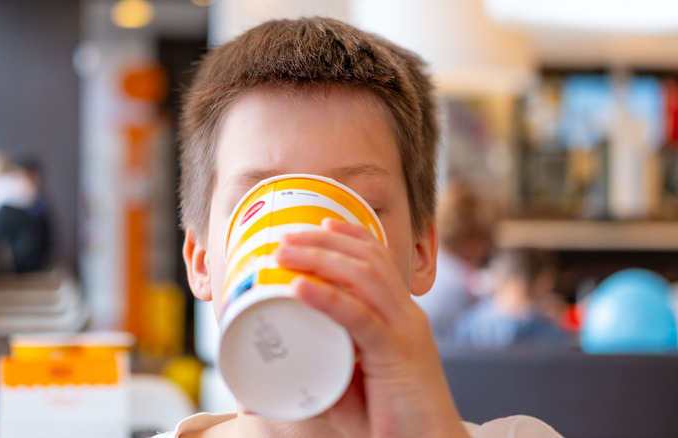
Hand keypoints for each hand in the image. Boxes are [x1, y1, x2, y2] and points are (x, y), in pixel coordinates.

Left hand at [274, 219, 469, 437]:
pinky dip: (327, 298)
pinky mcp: (397, 354)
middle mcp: (406, 315)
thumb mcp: (351, 386)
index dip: (349, 237)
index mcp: (400, 317)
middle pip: (367, 259)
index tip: (316, 225)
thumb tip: (271, 370)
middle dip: (323, 241)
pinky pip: (360, 317)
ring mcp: (405, 331)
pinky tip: (300, 288)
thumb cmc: (392, 421)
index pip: (379, 261)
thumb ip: (321, 370)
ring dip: (319, 259)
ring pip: (363, 277)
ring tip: (285, 253)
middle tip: (285, 237)